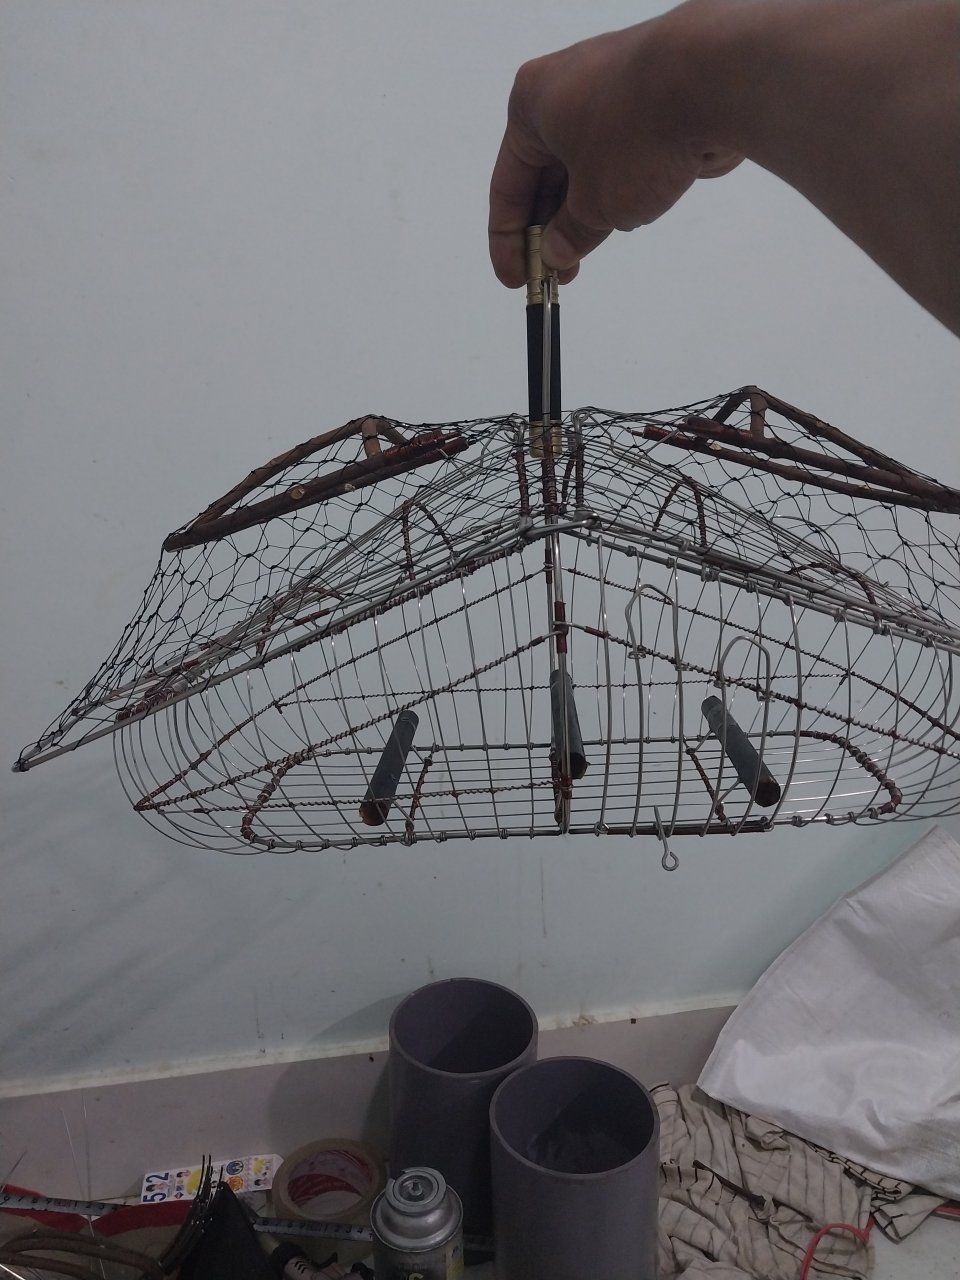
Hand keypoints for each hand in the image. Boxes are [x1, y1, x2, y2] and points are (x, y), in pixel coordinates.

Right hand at [488, 10, 742, 286]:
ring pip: (586, 164)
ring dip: (585, 209)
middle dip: (550, 228)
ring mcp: (612, 90)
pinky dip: (619, 187)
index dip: (508, 241)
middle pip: (546, 174)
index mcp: (533, 104)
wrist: (714, 83)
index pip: (507, 185)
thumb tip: (558, 252)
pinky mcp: (652, 99)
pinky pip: (622, 155)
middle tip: (554, 272)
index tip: (516, 276)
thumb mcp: (593, 205)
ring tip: (588, 250)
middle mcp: (567, 89)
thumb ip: (570, 234)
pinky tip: (627, 216)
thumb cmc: (637, 130)